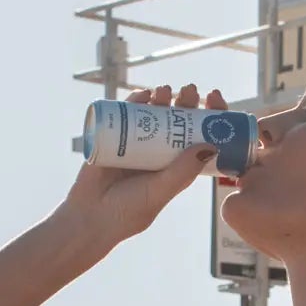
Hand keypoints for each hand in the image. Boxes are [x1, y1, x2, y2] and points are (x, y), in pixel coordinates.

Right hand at [62, 81, 228, 242]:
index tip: (215, 101)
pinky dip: (135, 100)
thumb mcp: (160, 192)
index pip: (199, 136)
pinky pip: (126, 113)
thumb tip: (211, 145)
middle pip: (178, 119)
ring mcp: (138, 141)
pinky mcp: (114, 136)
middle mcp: (160, 150)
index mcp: (177, 165)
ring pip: (154, 113)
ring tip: (166, 90)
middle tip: (191, 89)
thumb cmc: (128, 211)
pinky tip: (143, 94)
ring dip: (163, 97)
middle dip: (187, 101)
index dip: (209, 118)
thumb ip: (183, 172)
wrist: (89, 216)